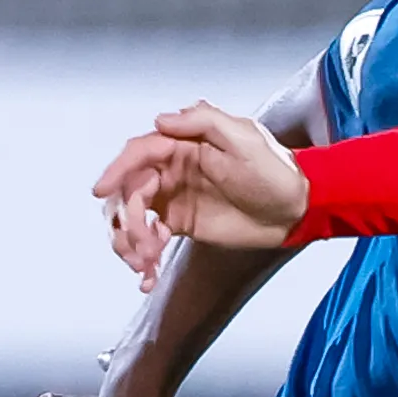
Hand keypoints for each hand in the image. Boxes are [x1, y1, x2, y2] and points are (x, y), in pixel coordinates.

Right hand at [96, 104, 306, 276]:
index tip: (102, 192)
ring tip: (145, 264)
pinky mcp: (178, 224)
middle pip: (129, 190)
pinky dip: (142, 257)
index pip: (139, 154)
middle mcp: (171, 169)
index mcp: (182, 144)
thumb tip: (159, 120)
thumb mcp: (244, 137)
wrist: (295, 209)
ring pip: (132, 216)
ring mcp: (172, 198)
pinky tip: (147, 276)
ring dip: (129, 241)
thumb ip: (202, 122)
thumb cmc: (274, 169)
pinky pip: (148, 238)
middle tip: (143, 245)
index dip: (117, 170)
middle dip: (128, 219)